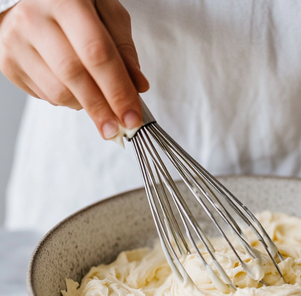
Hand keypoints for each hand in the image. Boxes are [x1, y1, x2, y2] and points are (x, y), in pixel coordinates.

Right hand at [0, 0, 148, 139]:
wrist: (34, 2)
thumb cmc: (75, 6)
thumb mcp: (107, 14)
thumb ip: (124, 49)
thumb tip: (138, 86)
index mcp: (65, 0)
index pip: (97, 53)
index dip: (117, 90)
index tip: (132, 117)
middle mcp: (34, 17)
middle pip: (74, 76)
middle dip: (101, 109)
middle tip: (117, 128)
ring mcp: (16, 40)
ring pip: (58, 92)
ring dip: (85, 105)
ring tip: (96, 97)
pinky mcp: (7, 62)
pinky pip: (45, 96)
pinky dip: (67, 101)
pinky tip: (72, 86)